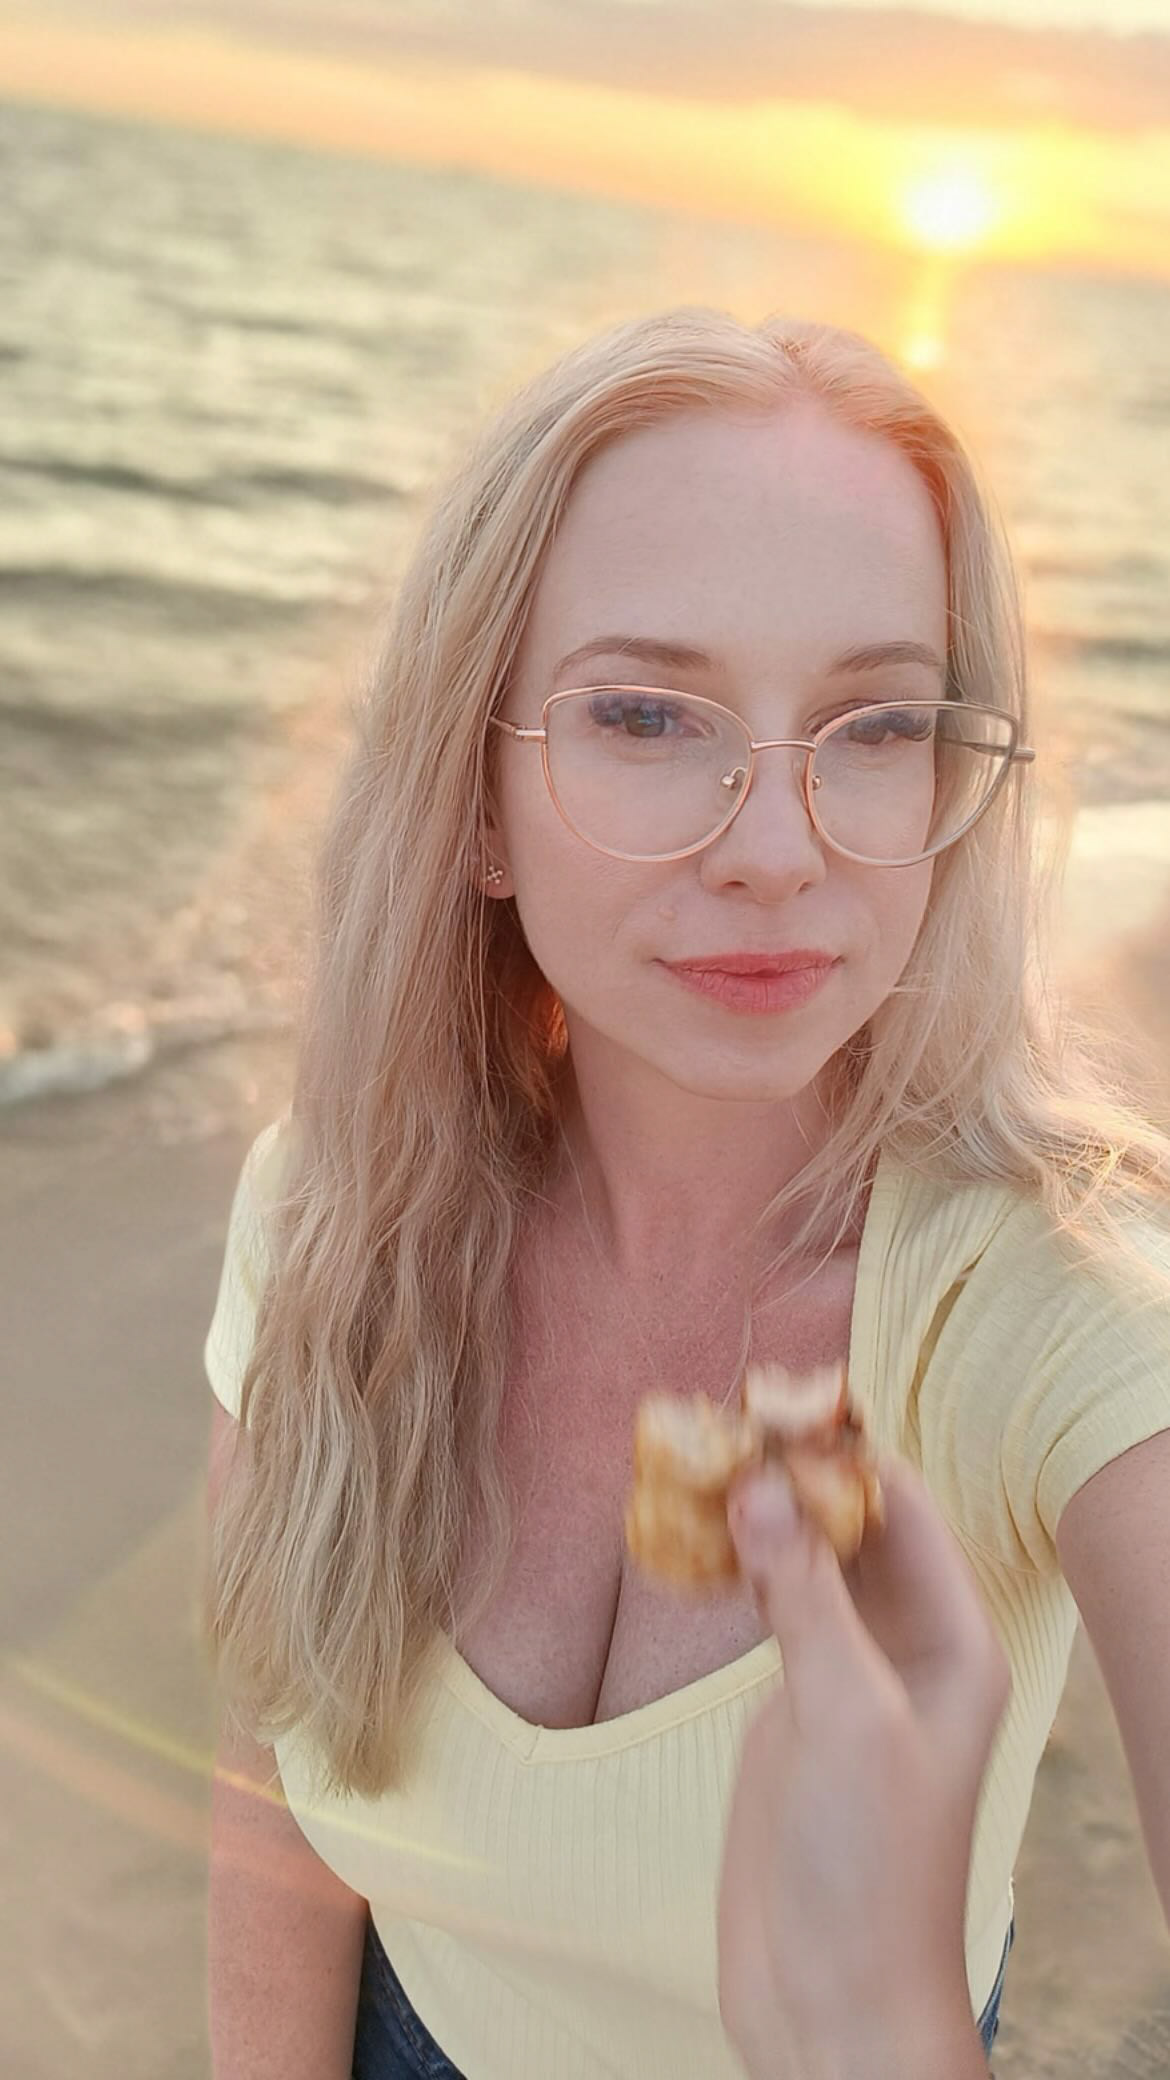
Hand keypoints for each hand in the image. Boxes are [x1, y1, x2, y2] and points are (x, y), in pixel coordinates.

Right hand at [716, 1452, 1011, 2079]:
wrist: (832, 1996)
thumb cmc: (869, 1865)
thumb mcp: (842, 1714)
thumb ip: (804, 1596)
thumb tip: (759, 1483)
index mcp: (954, 1642)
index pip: (902, 1508)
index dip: (840, 1451)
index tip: (770, 1405)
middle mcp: (907, 1647)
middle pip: (851, 1526)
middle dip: (790, 1474)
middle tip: (717, 1420)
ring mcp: (848, 1673)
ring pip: (803, 1562)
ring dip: (754, 1516)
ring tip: (691, 1459)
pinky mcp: (793, 1703)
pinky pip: (768, 1607)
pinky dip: (730, 1567)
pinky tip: (686, 1537)